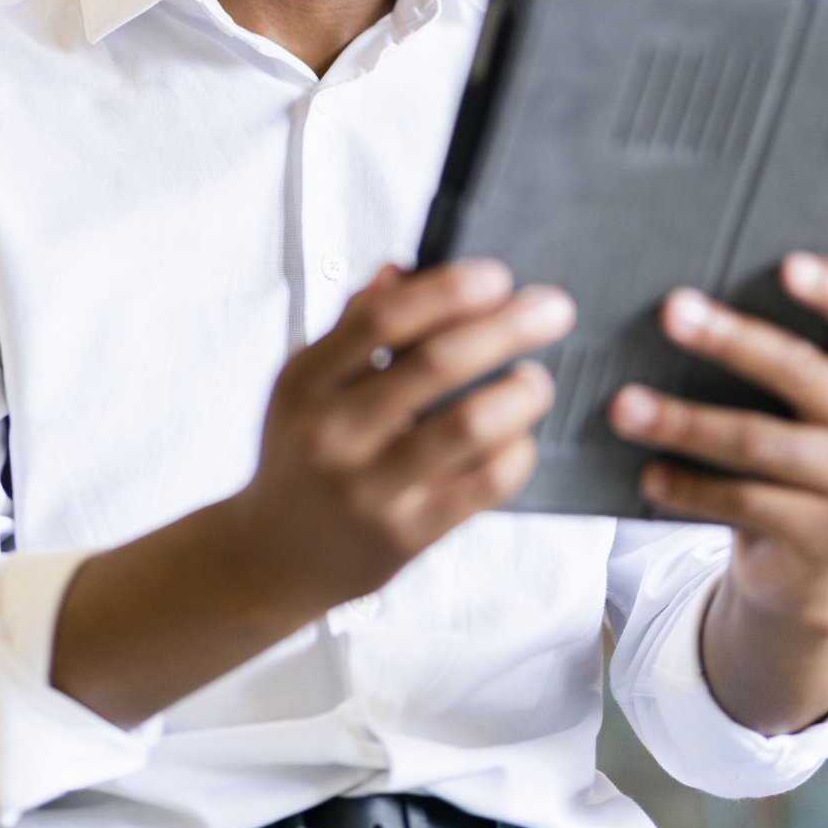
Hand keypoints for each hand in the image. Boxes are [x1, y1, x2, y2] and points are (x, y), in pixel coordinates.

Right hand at [230, 259, 575, 618]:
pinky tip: (520, 438)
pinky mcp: (407, 534)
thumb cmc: (301, 453)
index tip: (497, 275)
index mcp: (306, 381)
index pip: (382, 318)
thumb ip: (352, 325)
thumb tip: (401, 269)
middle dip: (506, 327)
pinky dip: (515, 453)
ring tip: (537, 379)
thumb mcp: (306, 383)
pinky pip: (482, 485)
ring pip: (467, 425)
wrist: (274, 557)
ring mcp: (370, 488)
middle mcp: (334, 432)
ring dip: (519, 392)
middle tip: (553, 310)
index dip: (447, 290)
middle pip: (436, 363)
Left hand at [608, 255, 827, 613]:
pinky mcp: (826, 537)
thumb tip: (675, 310)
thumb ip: (758, 363)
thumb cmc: (775, 452)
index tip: (788, 265)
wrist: (796, 558)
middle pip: (798, 371)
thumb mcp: (783, 406)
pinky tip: (649, 475)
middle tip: (671, 311)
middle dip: (730, 340)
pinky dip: (690, 487)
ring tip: (625, 407)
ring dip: (684, 422)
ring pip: (759, 442)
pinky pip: (747, 503)